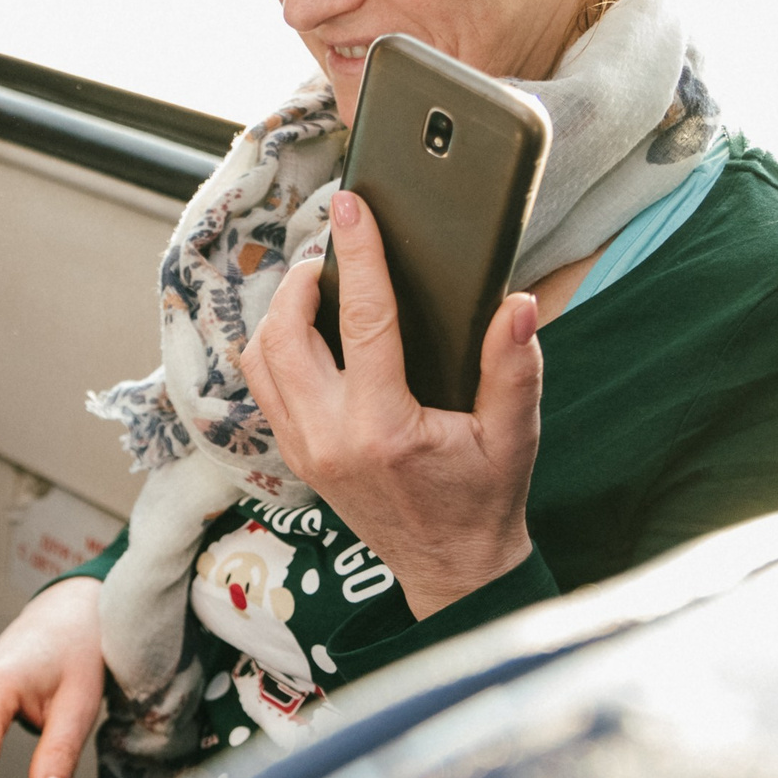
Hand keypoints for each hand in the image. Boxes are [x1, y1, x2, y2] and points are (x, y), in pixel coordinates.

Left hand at [238, 189, 541, 618]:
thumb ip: (515, 369)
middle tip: (332, 256)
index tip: (352, 207)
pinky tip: (308, 332)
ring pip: (259, 360)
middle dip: (301, 281)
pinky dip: (274, 349)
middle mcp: (330, 438)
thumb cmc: (484, 500)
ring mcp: (304, 450)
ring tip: (317, 289)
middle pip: (283, 334)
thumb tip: (517, 306)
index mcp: (383, 429)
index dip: (359, 255)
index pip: (363, 320)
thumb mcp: (515, 436)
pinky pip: (263, 388)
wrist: (451, 569)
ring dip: (279, 314)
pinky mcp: (296, 456)